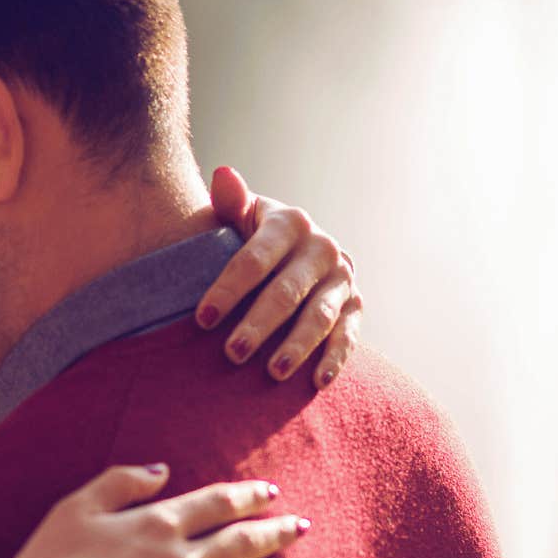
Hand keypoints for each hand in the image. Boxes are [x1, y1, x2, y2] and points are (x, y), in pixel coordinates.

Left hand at [201, 166, 363, 388]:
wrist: (293, 246)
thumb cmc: (251, 234)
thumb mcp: (240, 214)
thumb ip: (231, 201)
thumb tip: (223, 176)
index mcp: (290, 223)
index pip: (254, 260)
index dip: (228, 290)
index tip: (202, 319)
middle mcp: (322, 248)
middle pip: (286, 292)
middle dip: (259, 324)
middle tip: (232, 353)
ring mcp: (342, 278)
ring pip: (319, 316)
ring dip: (296, 346)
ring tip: (272, 372)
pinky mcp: (355, 305)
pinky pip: (348, 335)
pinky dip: (335, 358)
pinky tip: (317, 382)